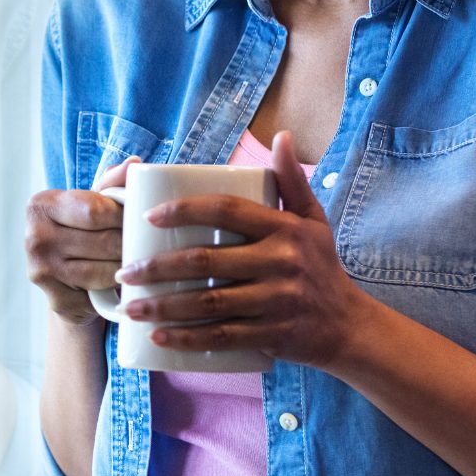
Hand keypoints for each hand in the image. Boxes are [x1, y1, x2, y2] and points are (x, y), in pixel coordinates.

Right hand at [25, 157, 138, 325]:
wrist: (63, 282)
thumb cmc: (82, 232)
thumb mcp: (91, 203)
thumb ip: (111, 182)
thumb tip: (135, 162)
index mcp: (42, 204)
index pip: (95, 210)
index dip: (123, 216)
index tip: (139, 218)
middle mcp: (35, 237)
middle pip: (104, 241)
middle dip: (130, 243)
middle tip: (146, 243)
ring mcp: (42, 270)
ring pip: (104, 269)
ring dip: (126, 267)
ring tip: (138, 260)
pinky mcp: (55, 300)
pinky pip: (100, 293)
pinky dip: (115, 289)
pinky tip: (123, 284)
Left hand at [115, 132, 368, 368]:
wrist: (350, 327)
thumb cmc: (320, 266)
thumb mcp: (313, 220)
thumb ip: (292, 179)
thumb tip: (280, 136)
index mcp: (283, 228)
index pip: (226, 209)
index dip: (185, 210)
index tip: (149, 217)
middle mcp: (280, 262)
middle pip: (206, 260)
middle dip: (158, 267)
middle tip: (125, 272)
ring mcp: (276, 301)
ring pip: (208, 303)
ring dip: (163, 306)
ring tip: (131, 307)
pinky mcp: (272, 336)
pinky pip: (222, 338)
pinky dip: (188, 339)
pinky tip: (159, 337)